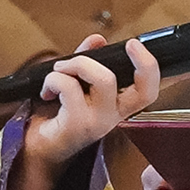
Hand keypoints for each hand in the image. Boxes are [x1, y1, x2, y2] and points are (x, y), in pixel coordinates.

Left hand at [13, 34, 160, 189]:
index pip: (149, 91)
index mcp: (118, 106)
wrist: (38, 150)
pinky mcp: (78, 125)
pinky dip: (53, 80)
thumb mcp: (76, 84)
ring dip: (74, 65)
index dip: (150, 67)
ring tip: (57, 73)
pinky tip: (46, 91)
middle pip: (132, 84)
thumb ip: (87, 61)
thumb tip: (97, 39)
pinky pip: (69, 87)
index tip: (135, 44)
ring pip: (102, 78)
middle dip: (96, 60)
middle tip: (82, 57)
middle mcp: (113, 116)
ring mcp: (97, 122)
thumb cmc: (58, 116)